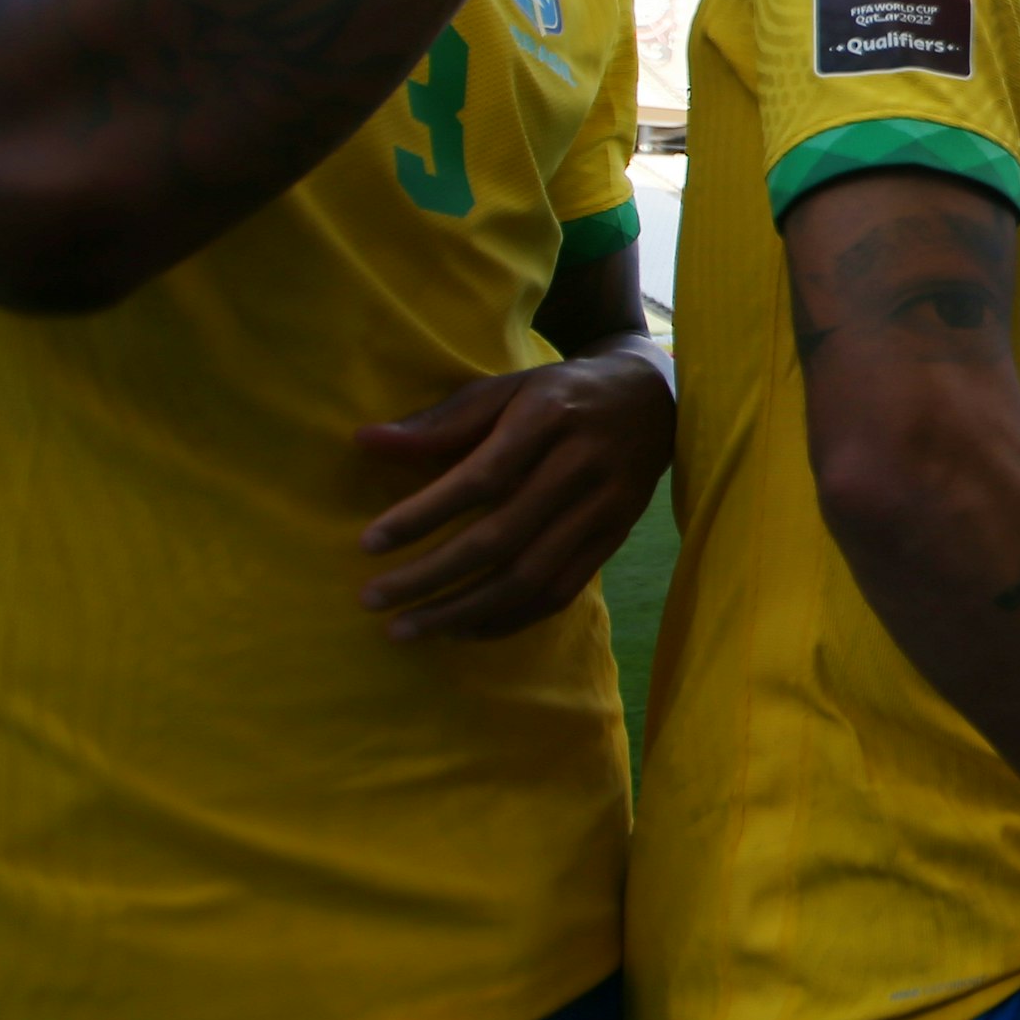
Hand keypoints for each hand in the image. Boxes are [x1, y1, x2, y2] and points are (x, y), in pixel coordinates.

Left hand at [355, 344, 673, 640]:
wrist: (652, 399)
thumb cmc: (559, 394)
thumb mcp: (504, 390)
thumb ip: (441, 422)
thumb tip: (366, 442)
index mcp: (548, 418)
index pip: (481, 478)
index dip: (424, 514)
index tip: (369, 544)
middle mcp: (582, 465)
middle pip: (501, 537)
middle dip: (431, 575)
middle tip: (373, 599)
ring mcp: (605, 508)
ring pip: (530, 576)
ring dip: (463, 611)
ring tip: (407, 628)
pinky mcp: (614, 539)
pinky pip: (560, 592)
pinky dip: (508, 618)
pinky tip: (462, 628)